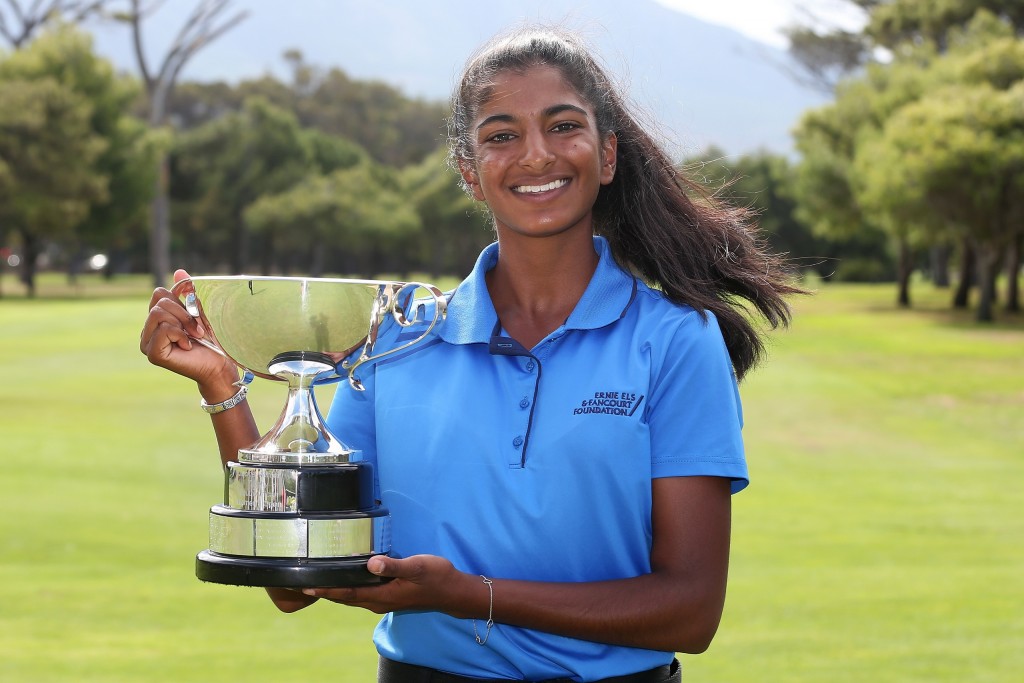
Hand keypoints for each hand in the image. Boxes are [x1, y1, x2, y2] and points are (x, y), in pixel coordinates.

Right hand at [139, 269, 237, 393]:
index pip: (159, 294)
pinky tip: (188, 346)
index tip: (195, 316)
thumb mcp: (198, 311)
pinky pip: (164, 329)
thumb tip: (179, 271)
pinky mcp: (152, 353)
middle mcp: (146, 331)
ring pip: (159, 313)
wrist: (219, 364)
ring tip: (193, 337)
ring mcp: (146, 343)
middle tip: (197, 330)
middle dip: (184, 313)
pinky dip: (181, 334)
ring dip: (183, 323)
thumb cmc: (211, 339)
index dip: (180, 300)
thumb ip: (187, 293)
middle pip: (159, 302)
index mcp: (155, 320)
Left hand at [301, 555, 473, 616]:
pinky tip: (345, 578)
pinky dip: (348, 588)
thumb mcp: (417, 568)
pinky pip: (361, 594)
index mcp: (382, 596)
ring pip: (352, 596)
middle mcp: (378, 601)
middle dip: (324, 591)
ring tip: (317, 581)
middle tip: (302, 582)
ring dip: (334, 591)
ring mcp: (383, 600)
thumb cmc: (436, 578)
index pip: (347, 593)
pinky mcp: (388, 596)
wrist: (452, 592)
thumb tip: (372, 563)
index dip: (326, 590)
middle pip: (344, 597)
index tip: (306, 585)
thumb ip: (394, 566)